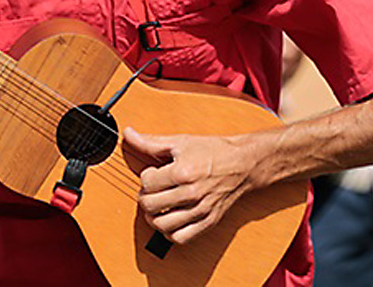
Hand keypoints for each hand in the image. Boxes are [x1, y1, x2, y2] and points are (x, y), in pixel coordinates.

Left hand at [123, 127, 266, 244]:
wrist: (243, 164)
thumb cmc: (214, 152)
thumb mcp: (181, 141)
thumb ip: (151, 142)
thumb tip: (129, 135)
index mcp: (183, 172)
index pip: (147, 183)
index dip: (146, 177)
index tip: (153, 173)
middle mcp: (191, 193)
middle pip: (150, 205)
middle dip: (146, 196)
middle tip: (154, 189)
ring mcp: (200, 210)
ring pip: (162, 225)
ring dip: (154, 216)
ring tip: (159, 205)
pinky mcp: (208, 222)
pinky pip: (180, 238)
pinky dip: (170, 232)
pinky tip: (170, 218)